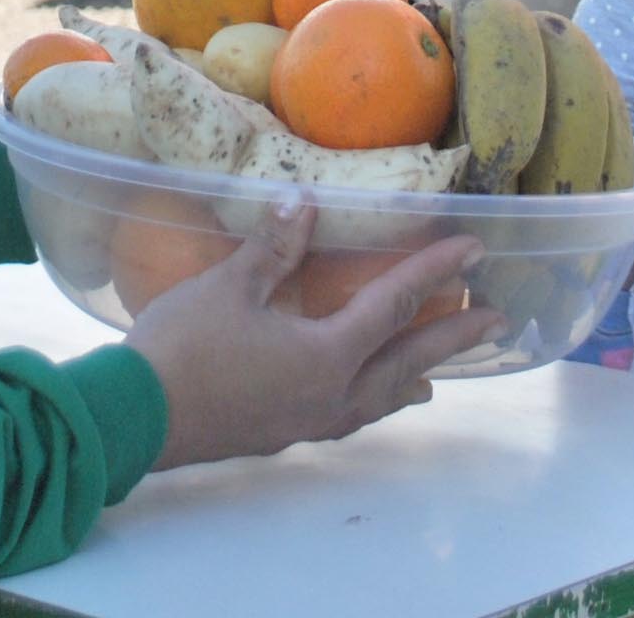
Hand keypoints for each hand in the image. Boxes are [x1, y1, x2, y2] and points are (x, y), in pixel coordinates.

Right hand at [127, 199, 490, 469]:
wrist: (136, 418)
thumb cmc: (183, 347)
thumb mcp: (228, 286)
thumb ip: (273, 246)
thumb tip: (304, 199)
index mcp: (325, 355)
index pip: (394, 304)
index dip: (435, 272)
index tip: (474, 250)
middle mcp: (330, 395)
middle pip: (406, 362)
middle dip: (453, 339)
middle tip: (497, 321)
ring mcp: (308, 421)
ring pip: (379, 400)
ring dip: (413, 378)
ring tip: (438, 375)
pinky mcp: (283, 435)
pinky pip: (348, 417)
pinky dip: (371, 402)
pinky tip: (358, 400)